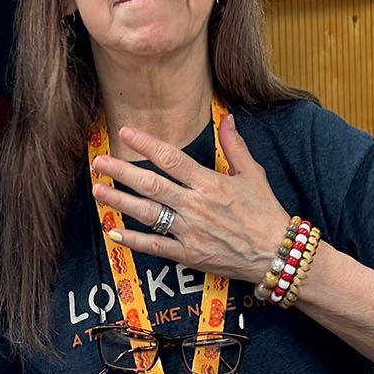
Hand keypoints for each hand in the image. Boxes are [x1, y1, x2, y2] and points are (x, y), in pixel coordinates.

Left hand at [90, 114, 289, 286]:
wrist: (276, 254)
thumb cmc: (266, 213)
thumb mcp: (253, 175)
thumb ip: (235, 146)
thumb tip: (227, 118)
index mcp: (209, 183)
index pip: (171, 158)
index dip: (146, 144)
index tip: (126, 132)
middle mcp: (195, 206)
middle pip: (151, 184)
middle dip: (122, 172)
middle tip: (99, 162)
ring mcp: (189, 232)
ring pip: (147, 213)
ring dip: (120, 201)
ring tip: (98, 191)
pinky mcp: (188, 255)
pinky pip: (155, 246)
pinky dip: (133, 240)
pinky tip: (112, 231)